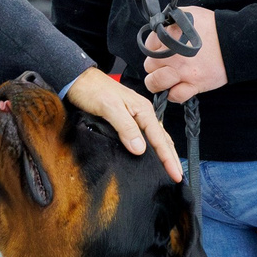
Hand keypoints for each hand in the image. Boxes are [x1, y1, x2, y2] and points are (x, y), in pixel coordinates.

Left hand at [65, 68, 182, 181]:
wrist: (78, 80)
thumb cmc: (92, 90)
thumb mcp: (109, 108)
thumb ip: (126, 127)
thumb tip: (140, 148)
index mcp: (142, 110)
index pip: (159, 139)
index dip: (168, 158)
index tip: (175, 174)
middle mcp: (142, 113)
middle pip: (162, 139)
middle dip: (171, 158)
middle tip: (178, 176)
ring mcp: (136, 115)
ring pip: (156, 137)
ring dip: (165, 152)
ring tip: (170, 167)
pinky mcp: (127, 119)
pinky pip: (146, 135)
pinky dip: (153, 146)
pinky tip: (152, 154)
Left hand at [141, 3, 225, 102]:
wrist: (234, 41)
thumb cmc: (213, 26)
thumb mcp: (189, 13)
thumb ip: (171, 19)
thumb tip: (160, 25)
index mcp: (168, 37)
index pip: (148, 47)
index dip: (155, 49)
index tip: (164, 50)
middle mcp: (171, 55)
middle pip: (149, 66)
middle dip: (156, 66)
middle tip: (167, 65)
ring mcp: (182, 71)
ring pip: (155, 83)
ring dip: (159, 83)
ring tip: (168, 79)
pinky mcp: (195, 84)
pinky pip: (175, 96)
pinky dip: (174, 94)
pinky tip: (179, 88)